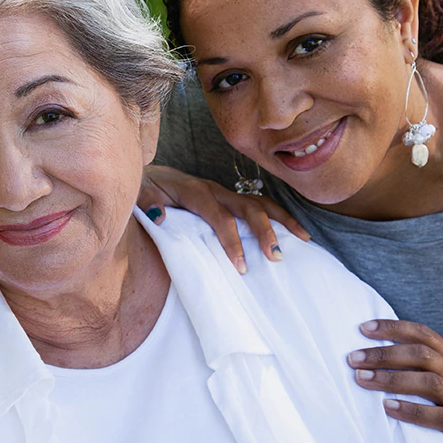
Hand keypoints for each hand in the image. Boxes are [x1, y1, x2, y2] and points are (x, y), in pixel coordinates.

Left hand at [139, 164, 309, 272]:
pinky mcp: (231, 199)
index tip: (242, 267)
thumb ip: (147, 204)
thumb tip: (160, 216)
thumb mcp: (140, 195)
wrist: (149, 176)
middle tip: (276, 257)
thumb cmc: (145, 191)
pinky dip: (281, 217)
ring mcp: (226, 193)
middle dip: (264, 232)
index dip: (232, 241)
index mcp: (194, 192)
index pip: (219, 217)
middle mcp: (215, 190)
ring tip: (302, 242)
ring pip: (260, 203)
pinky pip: (260, 205)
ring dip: (281, 222)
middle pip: (248, 208)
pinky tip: (298, 233)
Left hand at [348, 320, 442, 442]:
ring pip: (431, 382)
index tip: (363, 328)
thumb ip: (414, 368)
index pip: (423, 334)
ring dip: (393, 379)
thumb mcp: (437, 384)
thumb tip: (368, 355)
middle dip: (385, 354)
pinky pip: (440, 416)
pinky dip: (412, 410)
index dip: (394, 328)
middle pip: (423, 354)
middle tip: (354, 359)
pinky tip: (388, 408)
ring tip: (363, 380)